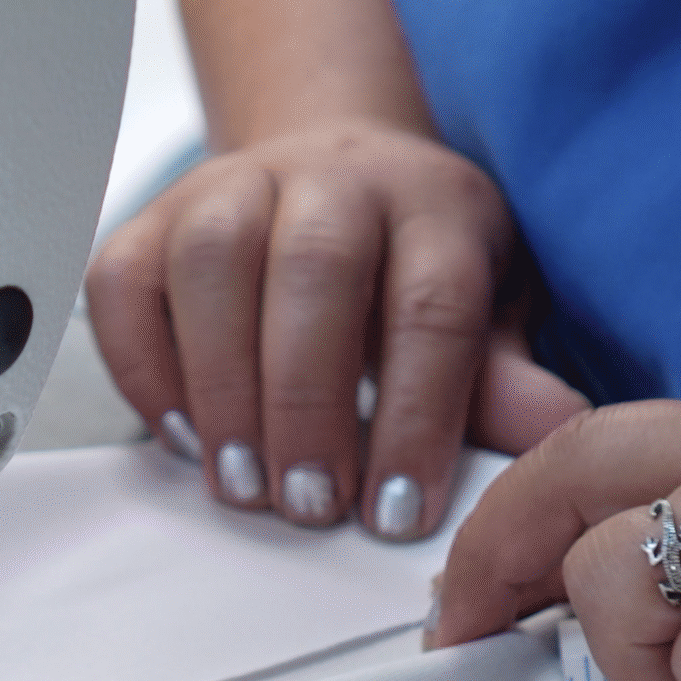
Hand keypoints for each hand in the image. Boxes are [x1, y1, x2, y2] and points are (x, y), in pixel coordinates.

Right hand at [86, 121, 588, 538]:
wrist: (335, 169)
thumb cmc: (414, 264)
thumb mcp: (487, 312)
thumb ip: (503, 376)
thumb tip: (555, 433)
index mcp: (434, 204)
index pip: (430, 303)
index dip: (414, 416)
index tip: (397, 512)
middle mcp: (335, 177)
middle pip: (314, 268)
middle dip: (307, 402)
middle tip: (309, 504)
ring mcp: (236, 184)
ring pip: (212, 258)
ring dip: (220, 384)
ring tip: (240, 482)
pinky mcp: (156, 215)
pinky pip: (125, 278)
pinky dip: (142, 364)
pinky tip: (181, 434)